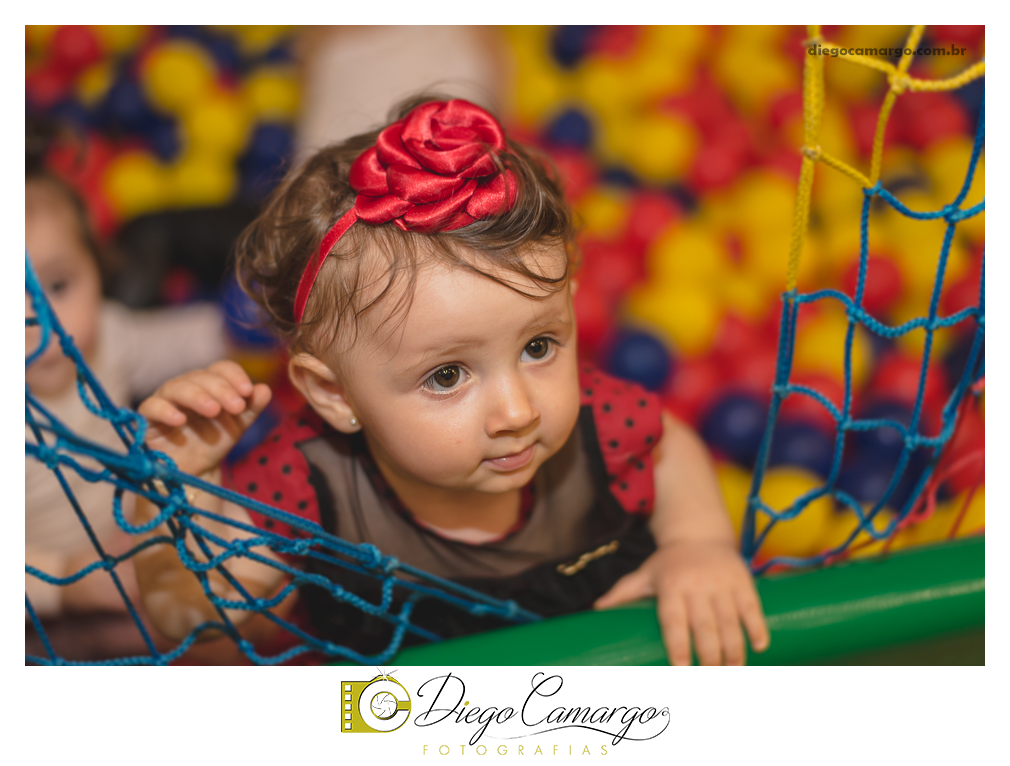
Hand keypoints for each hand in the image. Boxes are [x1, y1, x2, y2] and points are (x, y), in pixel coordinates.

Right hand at [137, 360, 271, 476]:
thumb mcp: (237, 425)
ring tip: (214, 410)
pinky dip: (165, 411)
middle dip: (221, 389)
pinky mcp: (148, 417)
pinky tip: (180, 420)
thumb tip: (264, 389)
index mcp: (209, 384)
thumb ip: (251, 407)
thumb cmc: (213, 441)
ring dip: (197, 396)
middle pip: (201, 377)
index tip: (248, 391)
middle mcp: (186, 387)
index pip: (221, 369)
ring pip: (177, 387)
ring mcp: (165, 399)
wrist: (192, 471)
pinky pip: (152, 407)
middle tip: (236, 406)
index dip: (234, 376)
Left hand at [595, 541, 768, 665]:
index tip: (682, 670)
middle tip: (712, 680)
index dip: (679, 646)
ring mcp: (722, 583)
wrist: (699, 534)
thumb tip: (596, 609)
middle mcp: (697, 585)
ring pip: (730, 620)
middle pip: (705, 626)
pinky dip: (757, 627)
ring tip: (733, 673)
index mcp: (671, 585)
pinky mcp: (742, 580)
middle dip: (710, 656)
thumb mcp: (645, 573)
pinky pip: (752, 606)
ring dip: (734, 649)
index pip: (674, 621)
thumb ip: (623, 592)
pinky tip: (759, 648)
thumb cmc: (668, 563)